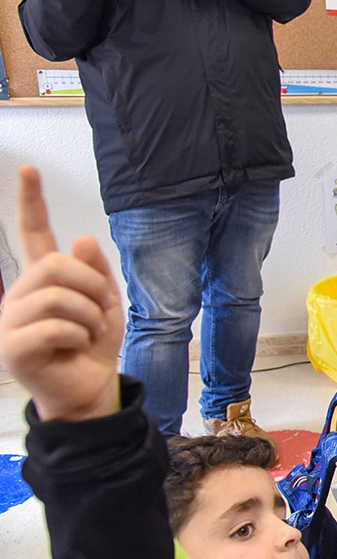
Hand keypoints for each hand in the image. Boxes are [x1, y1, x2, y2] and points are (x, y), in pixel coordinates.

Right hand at [0, 166, 123, 421]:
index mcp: (42, 278)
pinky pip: (53, 328)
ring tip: (88, 333)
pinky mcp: (10, 347)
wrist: (89, 388)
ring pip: (57, 297)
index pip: (34, 232)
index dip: (30, 201)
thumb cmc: (93, 345)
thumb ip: (95, 271)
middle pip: (55, 266)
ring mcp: (10, 321)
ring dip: (88, 316)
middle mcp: (19, 294)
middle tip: (101, 310)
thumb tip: (82, 239)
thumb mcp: (105, 303)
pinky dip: (78, 337)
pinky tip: (75, 347)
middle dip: (91, 286)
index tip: (29, 169)